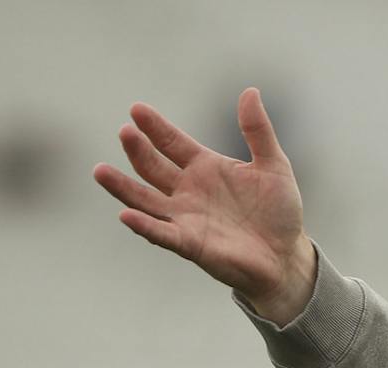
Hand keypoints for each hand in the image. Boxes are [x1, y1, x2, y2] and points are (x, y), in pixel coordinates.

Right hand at [92, 88, 315, 324]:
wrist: (287, 256)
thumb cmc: (280, 212)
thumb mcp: (273, 166)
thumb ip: (258, 131)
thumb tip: (250, 91)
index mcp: (204, 167)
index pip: (171, 142)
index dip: (155, 127)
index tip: (137, 109)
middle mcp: (188, 190)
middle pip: (153, 166)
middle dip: (137, 150)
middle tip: (126, 132)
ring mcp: (185, 217)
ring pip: (145, 200)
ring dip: (122, 187)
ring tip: (99, 171)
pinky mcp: (190, 244)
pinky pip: (162, 233)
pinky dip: (143, 225)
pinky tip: (125, 214)